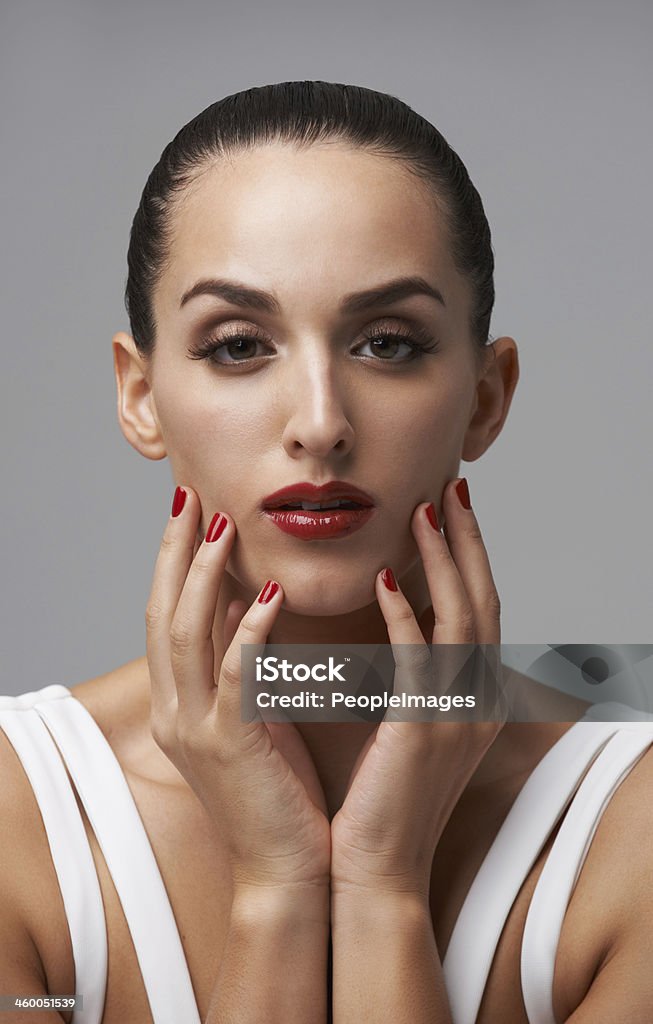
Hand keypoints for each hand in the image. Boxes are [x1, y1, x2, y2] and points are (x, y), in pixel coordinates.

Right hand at [145, 485, 330, 891]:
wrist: (287, 869)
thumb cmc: (279, 789)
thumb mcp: (252, 717)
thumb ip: (243, 663)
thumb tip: (253, 600)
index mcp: (181, 703)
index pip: (166, 615)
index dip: (173, 561)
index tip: (189, 511)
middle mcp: (176, 712)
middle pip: (161, 613)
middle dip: (174, 552)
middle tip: (188, 497)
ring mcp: (196, 730)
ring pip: (184, 634)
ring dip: (203, 575)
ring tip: (220, 526)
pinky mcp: (230, 746)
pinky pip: (235, 675)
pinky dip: (250, 629)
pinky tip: (271, 592)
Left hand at [330, 477, 503, 899]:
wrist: (377, 868)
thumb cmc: (383, 796)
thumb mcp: (409, 724)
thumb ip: (412, 673)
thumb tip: (395, 618)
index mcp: (471, 696)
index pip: (478, 608)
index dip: (468, 555)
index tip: (450, 507)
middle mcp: (475, 700)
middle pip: (481, 599)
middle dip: (467, 539)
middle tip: (452, 486)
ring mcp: (455, 715)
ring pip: (459, 617)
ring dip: (443, 559)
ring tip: (424, 510)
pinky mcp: (422, 729)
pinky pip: (417, 659)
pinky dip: (403, 616)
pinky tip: (382, 581)